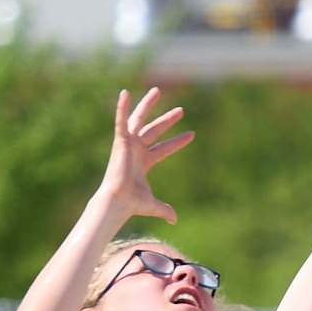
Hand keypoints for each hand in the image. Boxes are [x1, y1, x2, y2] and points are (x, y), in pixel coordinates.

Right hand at [98, 88, 194, 223]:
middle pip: (153, 130)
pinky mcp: (120, 142)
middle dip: (167, 120)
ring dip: (147, 105)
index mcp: (144, 162)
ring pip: (139, 119)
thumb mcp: (153, 205)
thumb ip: (164, 210)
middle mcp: (136, 150)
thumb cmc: (132, 203)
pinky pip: (121, 121)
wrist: (119, 201)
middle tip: (181, 110)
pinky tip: (124, 93)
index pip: (164, 148)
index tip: (192, 135)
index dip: (177, 142)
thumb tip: (174, 220)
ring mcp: (128, 144)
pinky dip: (122, 108)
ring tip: (157, 91)